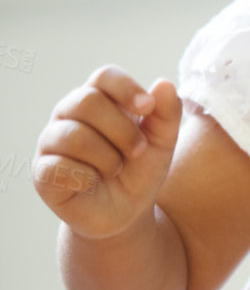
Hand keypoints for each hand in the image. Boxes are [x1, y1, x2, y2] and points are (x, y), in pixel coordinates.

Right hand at [35, 66, 181, 239]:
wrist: (126, 213)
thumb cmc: (140, 171)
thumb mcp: (162, 143)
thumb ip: (166, 114)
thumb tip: (164, 83)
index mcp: (99, 101)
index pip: (104, 76)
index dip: (126, 88)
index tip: (147, 108)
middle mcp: (69, 115)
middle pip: (87, 101)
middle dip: (122, 130)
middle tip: (138, 151)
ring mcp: (51, 142)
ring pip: (73, 134)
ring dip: (107, 156)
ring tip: (116, 170)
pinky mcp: (42, 172)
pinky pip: (58, 165)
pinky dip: (86, 176)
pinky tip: (93, 182)